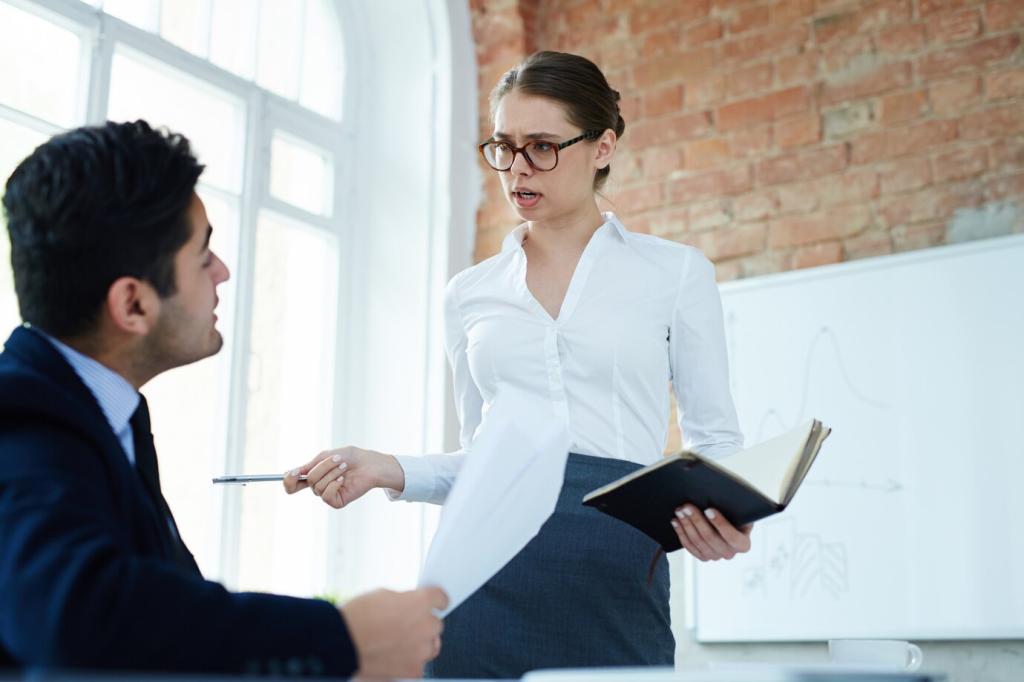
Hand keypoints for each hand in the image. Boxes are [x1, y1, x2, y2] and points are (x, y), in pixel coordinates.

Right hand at [282, 446, 404, 508]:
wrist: (370, 463)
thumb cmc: (350, 457)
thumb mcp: (326, 456)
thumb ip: (309, 466)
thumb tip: (289, 474)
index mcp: (314, 475)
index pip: (293, 484)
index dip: (289, 480)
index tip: (295, 472)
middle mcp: (318, 486)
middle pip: (308, 480)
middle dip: (323, 467)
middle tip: (338, 459)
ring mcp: (327, 494)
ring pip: (318, 486)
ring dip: (332, 473)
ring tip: (345, 467)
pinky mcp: (336, 502)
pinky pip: (326, 496)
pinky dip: (334, 484)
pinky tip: (344, 479)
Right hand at [340, 587, 447, 678]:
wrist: (341, 643)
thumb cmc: (357, 617)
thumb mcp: (383, 595)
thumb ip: (404, 601)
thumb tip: (410, 606)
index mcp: (420, 602)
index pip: (441, 598)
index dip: (436, 601)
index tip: (434, 604)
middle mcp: (426, 625)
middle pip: (436, 624)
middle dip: (423, 624)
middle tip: (404, 626)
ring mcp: (421, 650)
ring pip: (431, 645)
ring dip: (419, 643)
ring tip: (397, 643)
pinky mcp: (413, 670)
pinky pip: (419, 664)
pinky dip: (409, 661)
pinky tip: (393, 657)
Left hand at [671, 504, 752, 560]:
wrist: (728, 520)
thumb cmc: (734, 513)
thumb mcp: (739, 510)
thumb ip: (734, 507)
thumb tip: (719, 496)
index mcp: (743, 543)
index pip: (732, 537)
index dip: (720, 524)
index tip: (709, 510)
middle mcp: (730, 553)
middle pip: (711, 538)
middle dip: (697, 520)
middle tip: (687, 507)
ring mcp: (715, 556)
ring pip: (698, 542)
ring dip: (687, 525)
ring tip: (680, 511)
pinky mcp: (702, 556)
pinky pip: (690, 546)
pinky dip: (681, 533)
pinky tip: (675, 521)